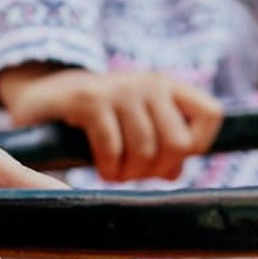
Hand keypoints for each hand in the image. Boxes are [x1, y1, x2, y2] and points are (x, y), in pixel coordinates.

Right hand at [0, 65, 222, 181]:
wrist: (46, 96)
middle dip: (157, 170)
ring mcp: (120, 89)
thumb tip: (175, 173)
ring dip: (130, 174)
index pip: (211, 115)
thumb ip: (163, 147)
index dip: (197, 146)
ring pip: (146, 151)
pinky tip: (103, 169)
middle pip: (179, 144)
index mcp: (169, 87)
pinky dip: (109, 169)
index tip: (171, 158)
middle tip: (136, 173)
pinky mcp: (90, 100)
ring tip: (117, 173)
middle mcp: (150, 84)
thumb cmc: (101, 119)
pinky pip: (113, 149)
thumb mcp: (138, 126)